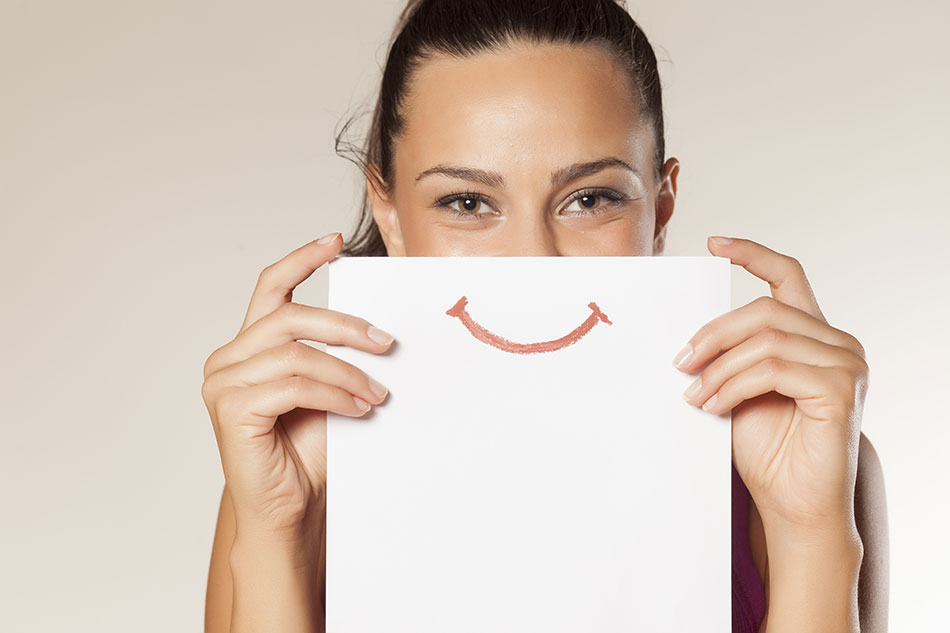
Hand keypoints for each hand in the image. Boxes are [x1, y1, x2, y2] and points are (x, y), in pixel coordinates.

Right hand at [201, 232, 392, 544]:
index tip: (335, 240)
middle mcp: (229, 358)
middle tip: (387, 343)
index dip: (302, 258)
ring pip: (295, 352)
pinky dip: (333, 394)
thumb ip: (338, 356)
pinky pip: (292, 385)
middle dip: (346, 326)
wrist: (292, 510)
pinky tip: (359, 409)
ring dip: (347, 371)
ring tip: (378, 393)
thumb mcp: (329, 391)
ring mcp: (223, 383)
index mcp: (250, 346)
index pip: (272, 287)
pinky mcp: (231, 410)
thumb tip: (382, 328)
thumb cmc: (309, 454)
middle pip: (291, 316)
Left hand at [673, 236, 868, 535]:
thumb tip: (685, 333)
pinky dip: (734, 385)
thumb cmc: (766, 450)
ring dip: (718, 367)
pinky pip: (773, 368)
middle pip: (764, 310)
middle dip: (713, 334)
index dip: (752, 254)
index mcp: (813, 336)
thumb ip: (728, 355)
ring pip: (766, 339)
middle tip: (680, 364)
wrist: (791, 504)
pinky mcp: (840, 388)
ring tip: (693, 395)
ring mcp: (846, 363)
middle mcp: (837, 342)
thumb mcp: (738, 388)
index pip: (788, 276)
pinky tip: (713, 406)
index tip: (713, 243)